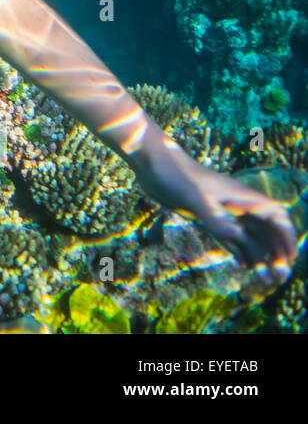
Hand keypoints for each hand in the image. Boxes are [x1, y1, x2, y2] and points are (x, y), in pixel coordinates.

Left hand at [134, 142, 298, 287]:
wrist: (153, 165)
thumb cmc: (177, 176)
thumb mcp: (196, 199)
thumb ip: (216, 219)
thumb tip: (237, 238)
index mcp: (243, 197)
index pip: (276, 217)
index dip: (287, 237)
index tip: (289, 258)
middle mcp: (238, 204)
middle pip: (267, 230)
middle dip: (276, 251)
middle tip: (278, 276)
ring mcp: (223, 210)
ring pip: (250, 235)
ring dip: (259, 254)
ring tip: (265, 278)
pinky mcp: (208, 215)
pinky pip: (231, 236)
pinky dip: (239, 250)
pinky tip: (243, 265)